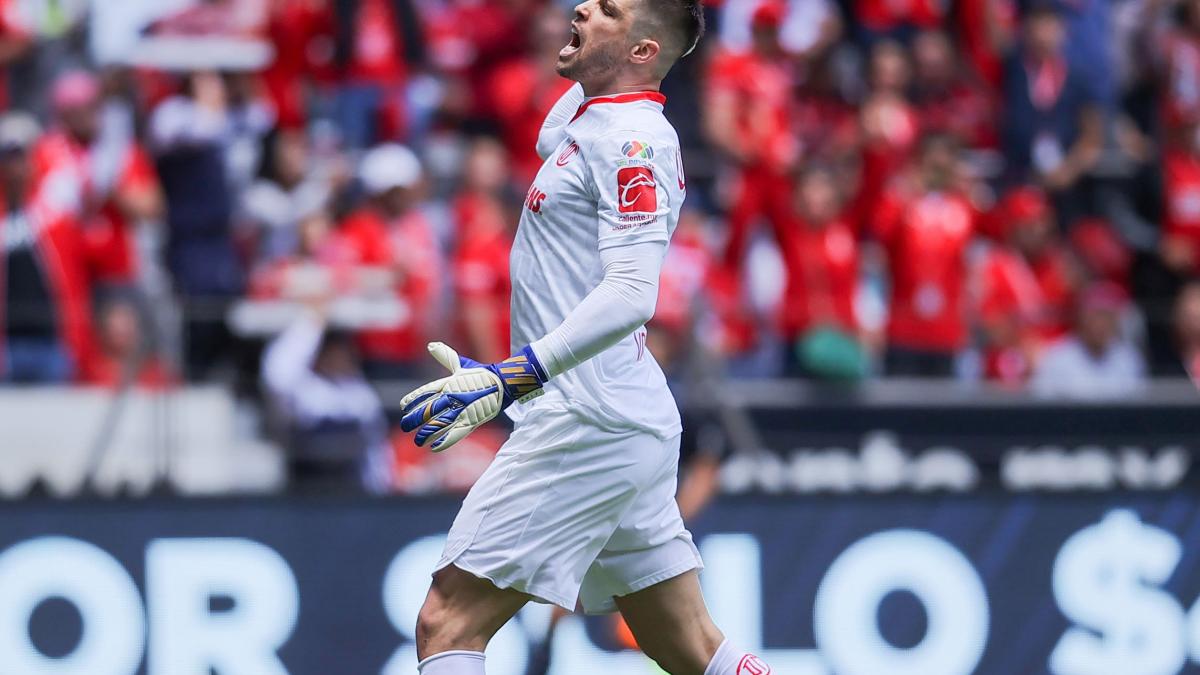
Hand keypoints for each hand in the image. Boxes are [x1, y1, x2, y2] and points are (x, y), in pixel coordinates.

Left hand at [398, 342, 547, 450]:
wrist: (502, 383)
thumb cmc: (481, 374)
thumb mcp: (460, 364)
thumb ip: (445, 355)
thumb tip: (431, 344)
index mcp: (448, 383)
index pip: (426, 392)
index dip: (413, 399)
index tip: (403, 405)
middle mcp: (452, 397)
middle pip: (429, 410)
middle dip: (415, 419)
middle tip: (405, 425)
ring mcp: (461, 410)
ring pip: (440, 424)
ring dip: (427, 433)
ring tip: (417, 440)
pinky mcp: (472, 421)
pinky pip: (456, 434)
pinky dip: (445, 442)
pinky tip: (434, 448)